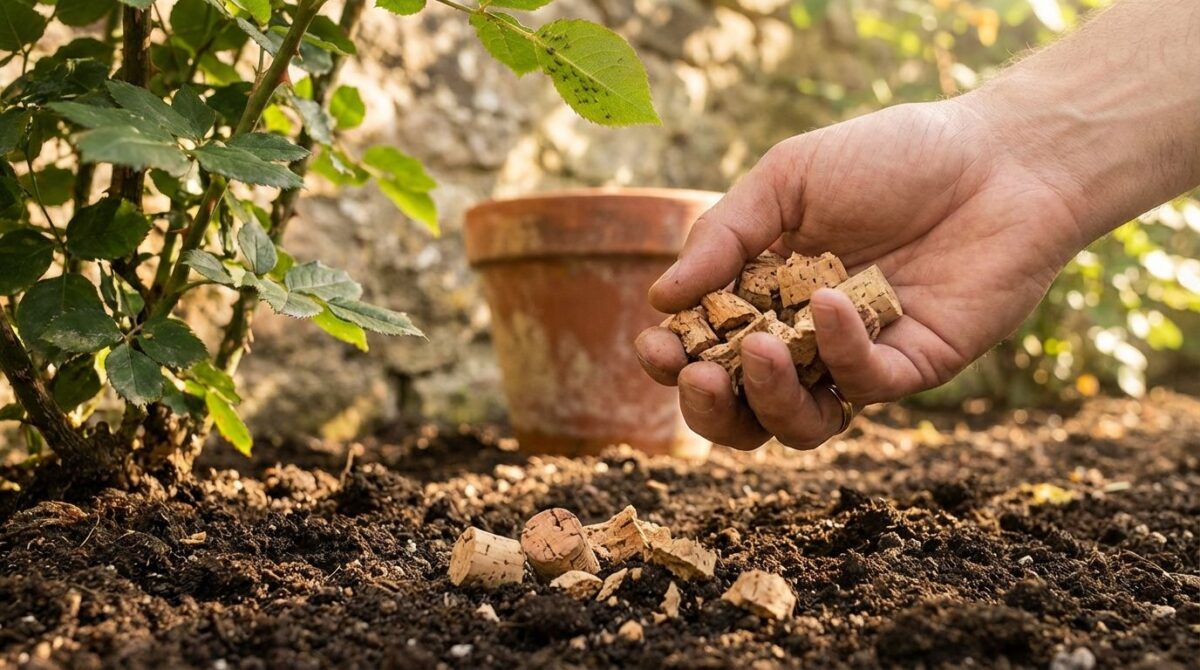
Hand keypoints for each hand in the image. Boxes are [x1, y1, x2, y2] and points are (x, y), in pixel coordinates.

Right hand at [635, 99, 1085, 449]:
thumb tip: (659, 299)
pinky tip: (832, 301)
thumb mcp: (788, 179)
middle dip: (708, 408)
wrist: (998, 158)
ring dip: (768, 400)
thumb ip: (722, 236)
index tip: (656, 345)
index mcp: (765, 293)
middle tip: (697, 375)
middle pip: (742, 408)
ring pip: (798, 424)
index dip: (674, 358)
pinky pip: (864, 386)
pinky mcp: (912, 369)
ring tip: (761, 353)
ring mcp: (857, 359)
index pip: (706, 347)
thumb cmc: (892, 158)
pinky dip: (840, 350)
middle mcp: (805, 338)